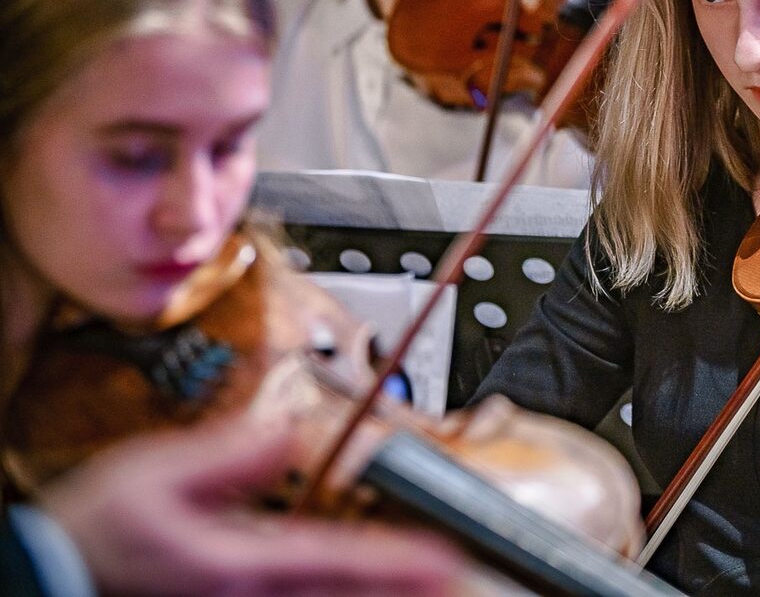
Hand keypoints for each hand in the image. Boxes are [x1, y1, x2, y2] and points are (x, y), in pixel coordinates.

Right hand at [36, 417, 464, 595]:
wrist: (49, 577)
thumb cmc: (94, 534)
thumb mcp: (154, 476)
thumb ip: (228, 456)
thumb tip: (287, 432)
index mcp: (236, 563)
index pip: (336, 559)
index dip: (395, 562)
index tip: (445, 560)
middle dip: (402, 590)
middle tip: (456, 580)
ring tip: (427, 589)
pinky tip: (357, 593)